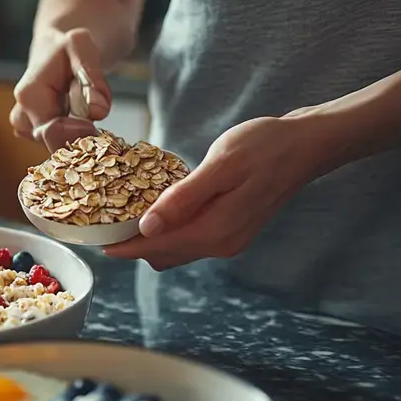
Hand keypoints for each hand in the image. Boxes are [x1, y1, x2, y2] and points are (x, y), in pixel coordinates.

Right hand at [10, 28, 112, 150]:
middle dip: (81, 131)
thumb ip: (92, 77)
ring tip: (84, 104)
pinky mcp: (34, 136)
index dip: (81, 131)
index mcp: (29, 96)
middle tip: (96, 108)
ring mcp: (26, 129)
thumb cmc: (66, 45)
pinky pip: (59, 145)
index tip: (98, 119)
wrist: (54, 49)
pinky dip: (74, 134)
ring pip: (59, 146)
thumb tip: (96, 111)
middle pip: (57, 143)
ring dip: (79, 131)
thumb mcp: (83, 46)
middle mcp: (22, 117)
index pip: (54, 132)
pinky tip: (77, 114)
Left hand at [103, 115, 328, 269]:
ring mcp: (228, 241)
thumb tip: (147, 228)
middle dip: (132, 244)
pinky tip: (157, 211)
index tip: (94, 240)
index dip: (123, 246)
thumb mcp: (221, 165)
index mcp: (215, 231)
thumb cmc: (265, 146)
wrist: (306, 146)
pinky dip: (169, 231)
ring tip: (123, 216)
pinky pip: (190, 240)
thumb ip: (183, 198)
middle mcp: (221, 244)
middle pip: (163, 255)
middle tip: (102, 223)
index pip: (156, 248)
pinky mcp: (232, 231)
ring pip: (176, 250)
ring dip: (150, 239)